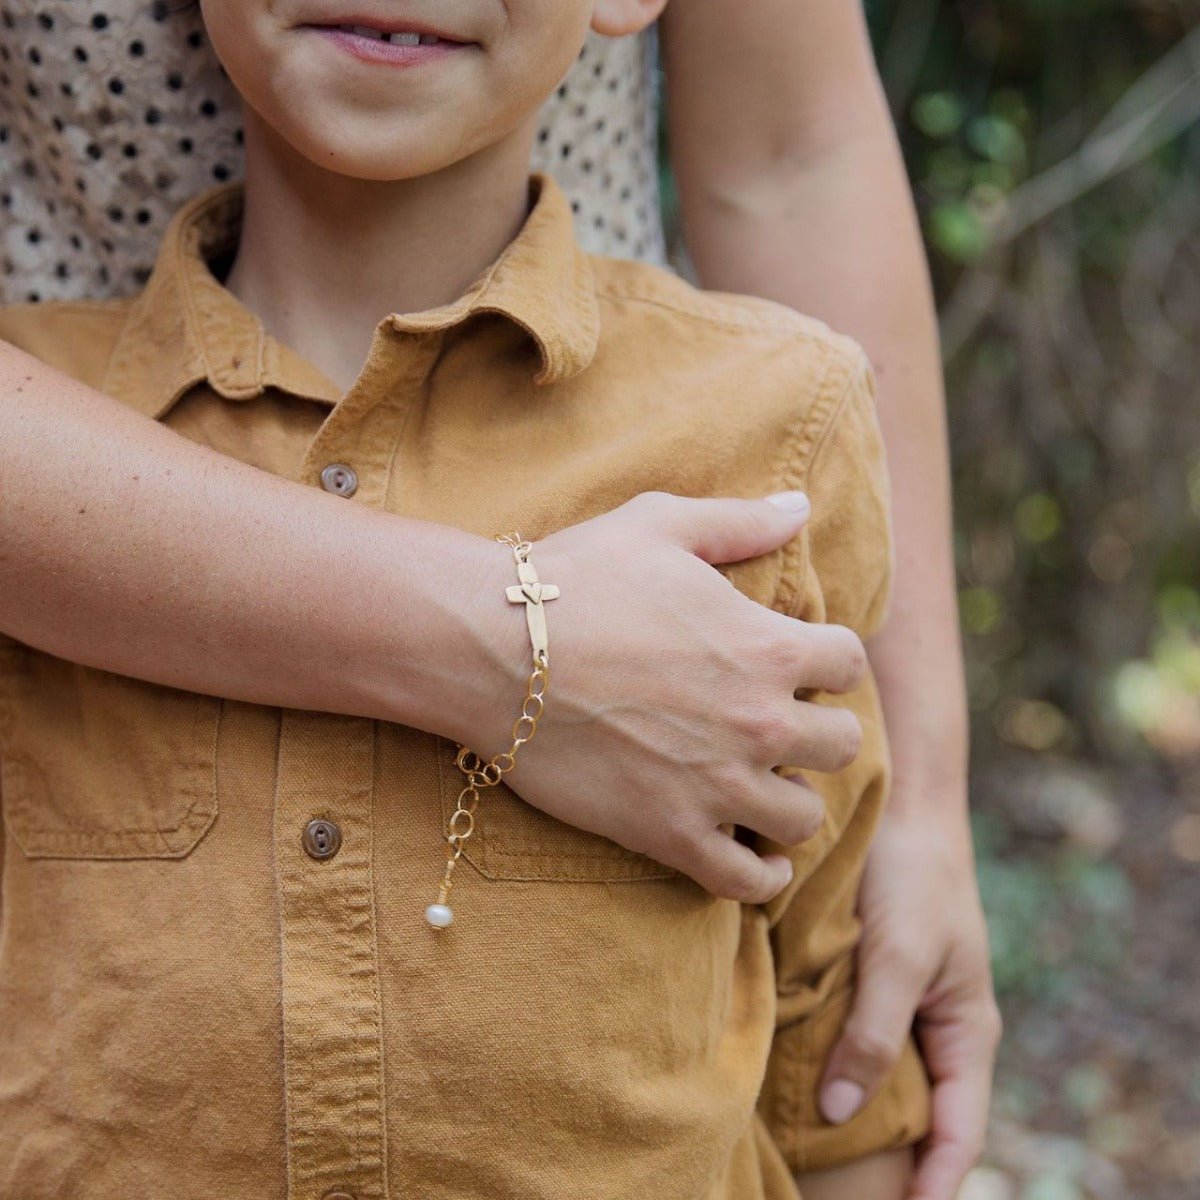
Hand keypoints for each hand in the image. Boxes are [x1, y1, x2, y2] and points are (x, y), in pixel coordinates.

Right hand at [475, 491, 867, 904]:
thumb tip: (800, 507)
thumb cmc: (576, 580)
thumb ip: (740, 521)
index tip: (800, 666)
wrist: (493, 652)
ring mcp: (718, 786)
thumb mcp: (661, 525)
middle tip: (781, 728)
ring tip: (761, 788)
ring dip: (790, 800)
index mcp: (767, 646)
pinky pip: (747, 881)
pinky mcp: (670, 834)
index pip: (849, 663)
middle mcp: (759, 722)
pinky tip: (752, 856)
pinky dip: (761, 875)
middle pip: (841, 745)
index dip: (829, 661)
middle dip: (818, 734)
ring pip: (804, 817)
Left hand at [817, 800, 1000, 1199]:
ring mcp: (905, 1007)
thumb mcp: (897, 957)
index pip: (959, 1137)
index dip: (934, 1189)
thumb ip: (872, 1034)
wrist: (900, 809)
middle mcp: (938, 1029)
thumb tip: (839, 1111)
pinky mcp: (872, 983)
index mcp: (967, 1033)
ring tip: (810, 1161)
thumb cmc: (914, 878)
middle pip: (922, 1120)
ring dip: (855, 1119)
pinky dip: (832, 1067)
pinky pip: (856, 1041)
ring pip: (884, 1083)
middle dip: (893, 1168)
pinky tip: (792, 1084)